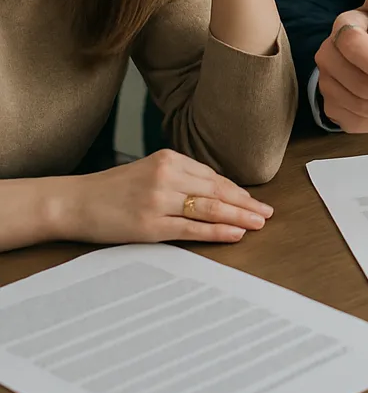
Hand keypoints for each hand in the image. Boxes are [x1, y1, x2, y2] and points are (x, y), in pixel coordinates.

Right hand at [61, 149, 273, 244]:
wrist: (75, 202)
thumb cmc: (114, 189)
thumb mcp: (150, 170)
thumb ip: (181, 177)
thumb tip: (217, 192)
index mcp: (169, 158)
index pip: (213, 177)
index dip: (238, 191)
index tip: (255, 201)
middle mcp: (167, 175)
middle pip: (217, 191)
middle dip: (246, 204)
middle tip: (267, 214)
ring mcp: (159, 200)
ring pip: (209, 208)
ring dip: (238, 217)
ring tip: (257, 224)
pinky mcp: (150, 225)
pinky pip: (191, 228)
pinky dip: (216, 231)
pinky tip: (234, 234)